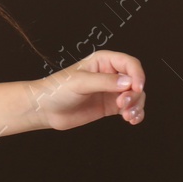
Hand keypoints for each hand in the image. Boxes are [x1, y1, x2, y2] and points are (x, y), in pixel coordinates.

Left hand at [27, 49, 146, 130]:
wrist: (45, 110)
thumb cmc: (57, 89)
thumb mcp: (80, 82)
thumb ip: (105, 82)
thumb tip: (129, 83)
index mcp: (103, 61)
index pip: (130, 64)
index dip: (137, 75)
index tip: (136, 88)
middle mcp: (110, 74)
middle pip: (135, 81)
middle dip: (135, 94)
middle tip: (123, 105)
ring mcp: (111, 91)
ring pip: (135, 96)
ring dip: (137, 106)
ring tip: (128, 116)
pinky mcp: (110, 106)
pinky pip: (130, 108)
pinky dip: (136, 114)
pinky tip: (132, 120)